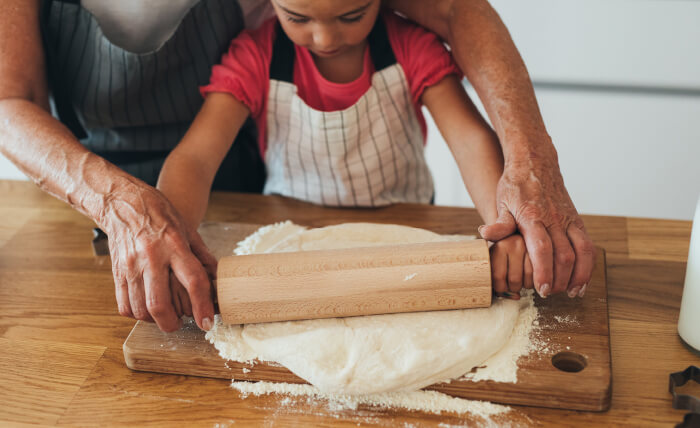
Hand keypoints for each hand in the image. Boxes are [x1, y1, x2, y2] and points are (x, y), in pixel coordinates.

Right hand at [100, 183, 216, 331]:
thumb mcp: (188, 229)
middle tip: (181, 324)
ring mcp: (131, 266)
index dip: (202, 305)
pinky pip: (124, 305)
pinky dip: (137, 314)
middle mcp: (151, 257)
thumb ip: (203, 256)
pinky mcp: (117, 273)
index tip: (207, 322)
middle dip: (172, 323)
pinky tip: (148, 309)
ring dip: (155, 320)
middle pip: (159, 303)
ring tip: (166, 316)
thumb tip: (218, 279)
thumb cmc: (159, 214)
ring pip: (140, 309)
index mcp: (174, 245)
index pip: (192, 280)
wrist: (123, 202)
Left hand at [479, 155, 594, 298]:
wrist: (535, 162)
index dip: (543, 271)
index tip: (540, 289)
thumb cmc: (515, 185)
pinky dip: (587, 265)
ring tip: (570, 292)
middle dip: (558, 279)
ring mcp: (568, 220)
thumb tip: (486, 234)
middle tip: (547, 294)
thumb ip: (499, 222)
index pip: (542, 248)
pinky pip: (588, 245)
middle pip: (564, 255)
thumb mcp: (501, 201)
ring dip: (578, 275)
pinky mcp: (577, 221)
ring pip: (582, 252)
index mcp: (533, 216)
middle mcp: (555, 219)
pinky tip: (581, 280)